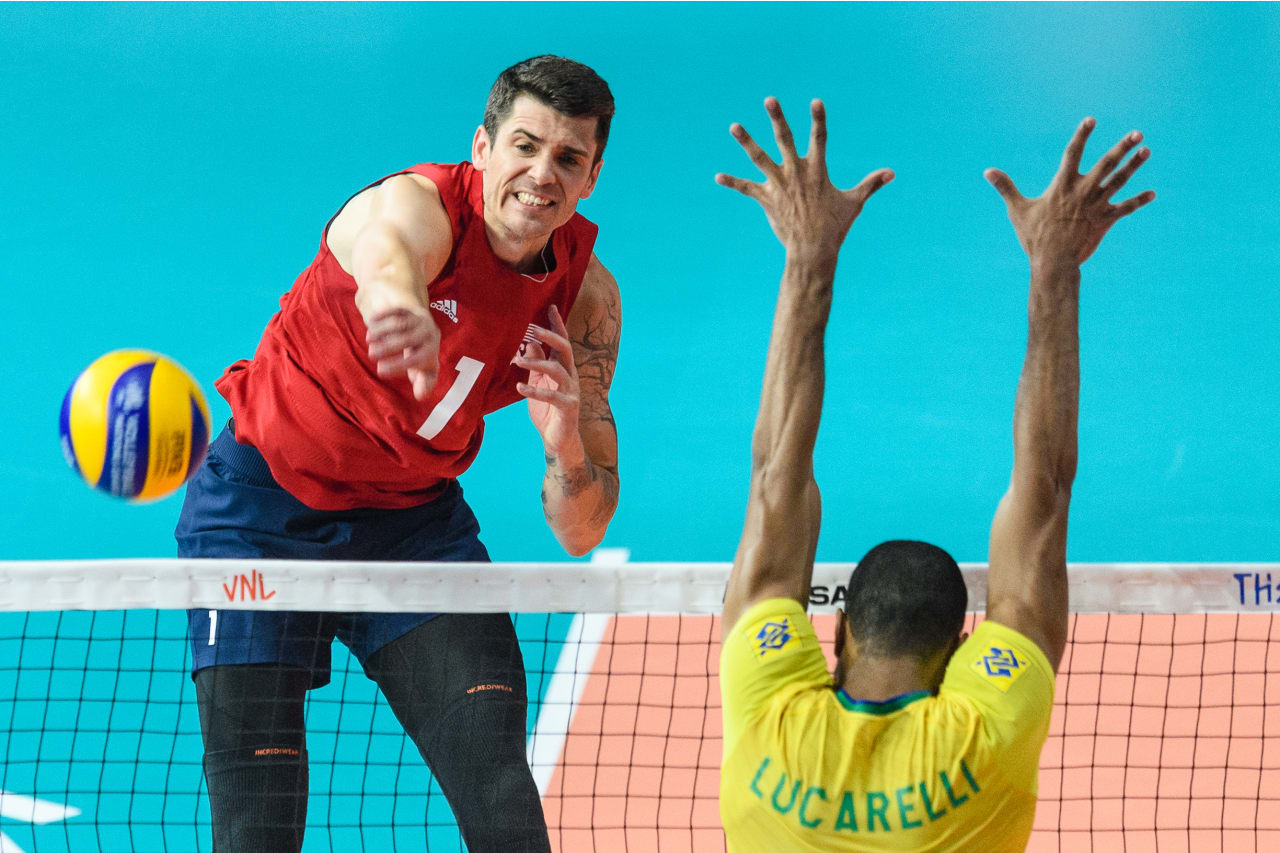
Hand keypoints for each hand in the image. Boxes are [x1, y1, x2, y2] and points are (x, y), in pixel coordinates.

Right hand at [365, 305, 439, 400]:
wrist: (424, 328)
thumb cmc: (421, 355)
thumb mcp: (423, 370)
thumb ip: (423, 383)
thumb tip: (421, 396)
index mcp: (432, 351)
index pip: (417, 359)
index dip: (398, 365)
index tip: (380, 371)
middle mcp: (429, 333)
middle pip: (407, 339)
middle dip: (387, 348)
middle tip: (372, 354)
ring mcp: (419, 320)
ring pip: (399, 323)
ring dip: (381, 331)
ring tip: (369, 340)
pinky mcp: (410, 309)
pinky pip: (395, 310)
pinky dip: (382, 316)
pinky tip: (370, 321)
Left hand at [515, 305, 581, 457]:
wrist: (558, 439)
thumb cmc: (547, 410)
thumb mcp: (538, 383)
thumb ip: (536, 365)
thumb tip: (529, 344)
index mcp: (564, 368)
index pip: (562, 342)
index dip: (557, 324)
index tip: (550, 306)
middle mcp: (570, 376)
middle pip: (564, 349)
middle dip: (550, 336)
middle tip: (532, 328)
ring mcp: (571, 391)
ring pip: (557, 370)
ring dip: (537, 363)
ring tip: (517, 361)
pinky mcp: (568, 407)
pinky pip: (551, 396)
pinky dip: (534, 391)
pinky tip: (519, 388)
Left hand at [716, 97, 892, 260]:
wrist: (813, 251)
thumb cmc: (835, 227)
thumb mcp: (854, 202)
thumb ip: (871, 183)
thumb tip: (892, 173)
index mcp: (817, 170)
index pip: (820, 138)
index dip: (818, 119)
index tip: (815, 101)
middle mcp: (796, 173)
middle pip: (785, 139)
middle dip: (777, 118)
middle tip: (769, 99)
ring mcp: (779, 185)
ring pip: (759, 158)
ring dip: (746, 141)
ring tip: (734, 126)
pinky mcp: (766, 200)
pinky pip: (746, 188)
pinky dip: (732, 182)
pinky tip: (717, 177)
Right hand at [986, 118, 1154, 267]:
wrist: (1053, 263)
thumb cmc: (1033, 236)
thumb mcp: (1017, 210)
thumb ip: (1005, 187)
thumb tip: (987, 171)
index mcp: (1062, 185)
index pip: (1072, 153)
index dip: (1082, 135)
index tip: (1091, 120)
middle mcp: (1082, 191)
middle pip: (1106, 164)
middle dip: (1123, 147)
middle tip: (1138, 133)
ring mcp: (1096, 206)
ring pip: (1120, 181)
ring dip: (1134, 165)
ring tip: (1147, 150)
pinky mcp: (1105, 221)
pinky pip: (1126, 208)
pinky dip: (1139, 201)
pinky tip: (1152, 194)